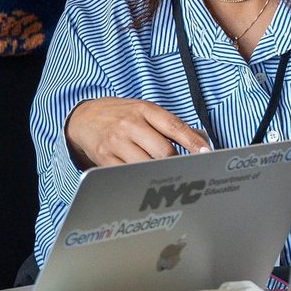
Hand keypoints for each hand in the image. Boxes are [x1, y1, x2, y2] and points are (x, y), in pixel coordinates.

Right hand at [65, 97, 209, 168]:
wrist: (83, 118)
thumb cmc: (120, 115)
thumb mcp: (143, 111)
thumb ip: (169, 125)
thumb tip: (201, 141)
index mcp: (144, 110)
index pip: (174, 127)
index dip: (193, 142)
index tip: (207, 154)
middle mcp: (129, 124)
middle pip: (163, 151)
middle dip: (177, 163)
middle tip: (186, 171)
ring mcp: (116, 142)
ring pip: (147, 165)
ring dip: (159, 173)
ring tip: (166, 177)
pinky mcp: (104, 158)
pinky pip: (129, 174)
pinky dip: (140, 179)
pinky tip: (144, 180)